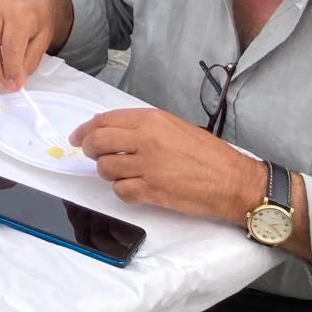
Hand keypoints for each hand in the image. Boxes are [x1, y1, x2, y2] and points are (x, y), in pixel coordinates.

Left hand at [73, 107, 266, 224]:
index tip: (77, 138)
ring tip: (122, 173)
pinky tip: (134, 188)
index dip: (85, 130)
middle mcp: (145, 140)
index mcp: (151, 120)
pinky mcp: (152, 190)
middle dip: (90, 150)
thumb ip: (141, 126)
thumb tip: (107, 128)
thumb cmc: (208, 153)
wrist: (234, 181)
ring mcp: (148, 166)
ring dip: (108, 172)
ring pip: (105, 168)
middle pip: (97, 143)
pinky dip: (122, 191)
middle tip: (94, 156)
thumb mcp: (174, 126)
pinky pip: (120, 191)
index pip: (104, 121)